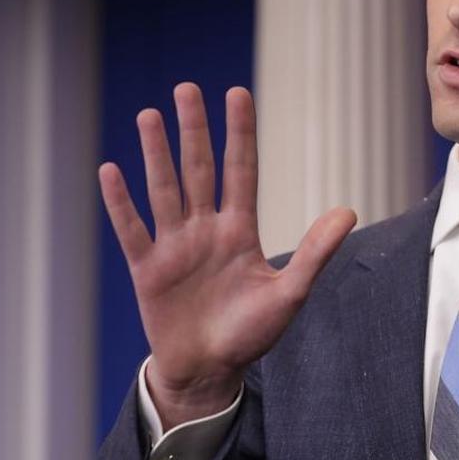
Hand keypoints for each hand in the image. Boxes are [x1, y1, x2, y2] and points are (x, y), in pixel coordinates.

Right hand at [98, 83, 356, 427]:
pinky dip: (120, 203)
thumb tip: (348, 211)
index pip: (240, 170)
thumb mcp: (289, 294)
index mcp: (240, 230)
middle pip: (198, 169)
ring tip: (148, 115)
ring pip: (164, 190)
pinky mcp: (147, 269)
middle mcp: (205, 229)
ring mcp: (175, 246)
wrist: (210, 371)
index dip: (239, 133)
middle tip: (186, 88)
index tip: (237, 93)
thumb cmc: (251, 333)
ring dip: (156, 153)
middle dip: (194, 130)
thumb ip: (315, 252)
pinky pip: (132, 229)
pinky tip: (110, 170)